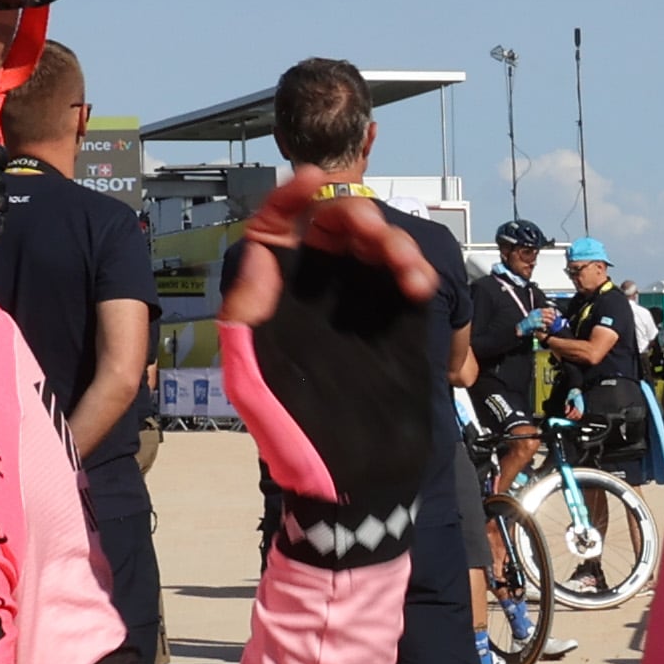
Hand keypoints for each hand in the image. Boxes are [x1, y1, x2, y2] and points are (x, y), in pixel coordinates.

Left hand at [217, 171, 438, 564]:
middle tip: (369, 229)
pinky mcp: (395, 320)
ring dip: (392, 241)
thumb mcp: (251, 381)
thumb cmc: (292, 438)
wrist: (354, 482)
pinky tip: (418, 287)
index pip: (274, 228)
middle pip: (331, 225)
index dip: (290, 197)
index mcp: (271, 298)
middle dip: (353, 213)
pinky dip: (415, 271)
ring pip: (373, 245)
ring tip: (406, 270)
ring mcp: (357, 303)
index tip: (312, 180)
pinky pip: (405, 279)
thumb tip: (258, 255)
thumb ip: (244, 319)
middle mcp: (313, 291)